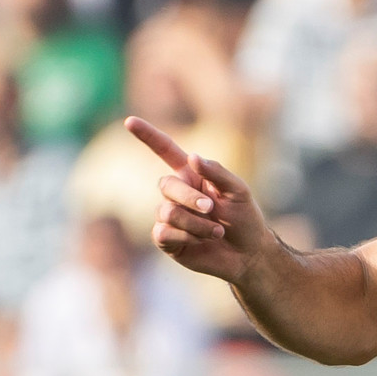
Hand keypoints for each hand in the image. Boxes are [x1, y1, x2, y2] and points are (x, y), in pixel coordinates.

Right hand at [126, 117, 275, 285]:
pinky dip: (187, 236)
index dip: (147, 136)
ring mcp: (169, 217)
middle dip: (190, 198)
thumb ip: (216, 172)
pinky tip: (203, 241)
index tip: (129, 121)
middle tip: (213, 209)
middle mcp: (176, 194)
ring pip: (167, 212)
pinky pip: (164, 232)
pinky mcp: (167, 240)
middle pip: (166, 186)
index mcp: (191, 175)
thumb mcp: (238, 190)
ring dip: (195, 223)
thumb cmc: (245, 218)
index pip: (164, 151)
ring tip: (216, 231)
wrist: (247, 254)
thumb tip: (192, 156)